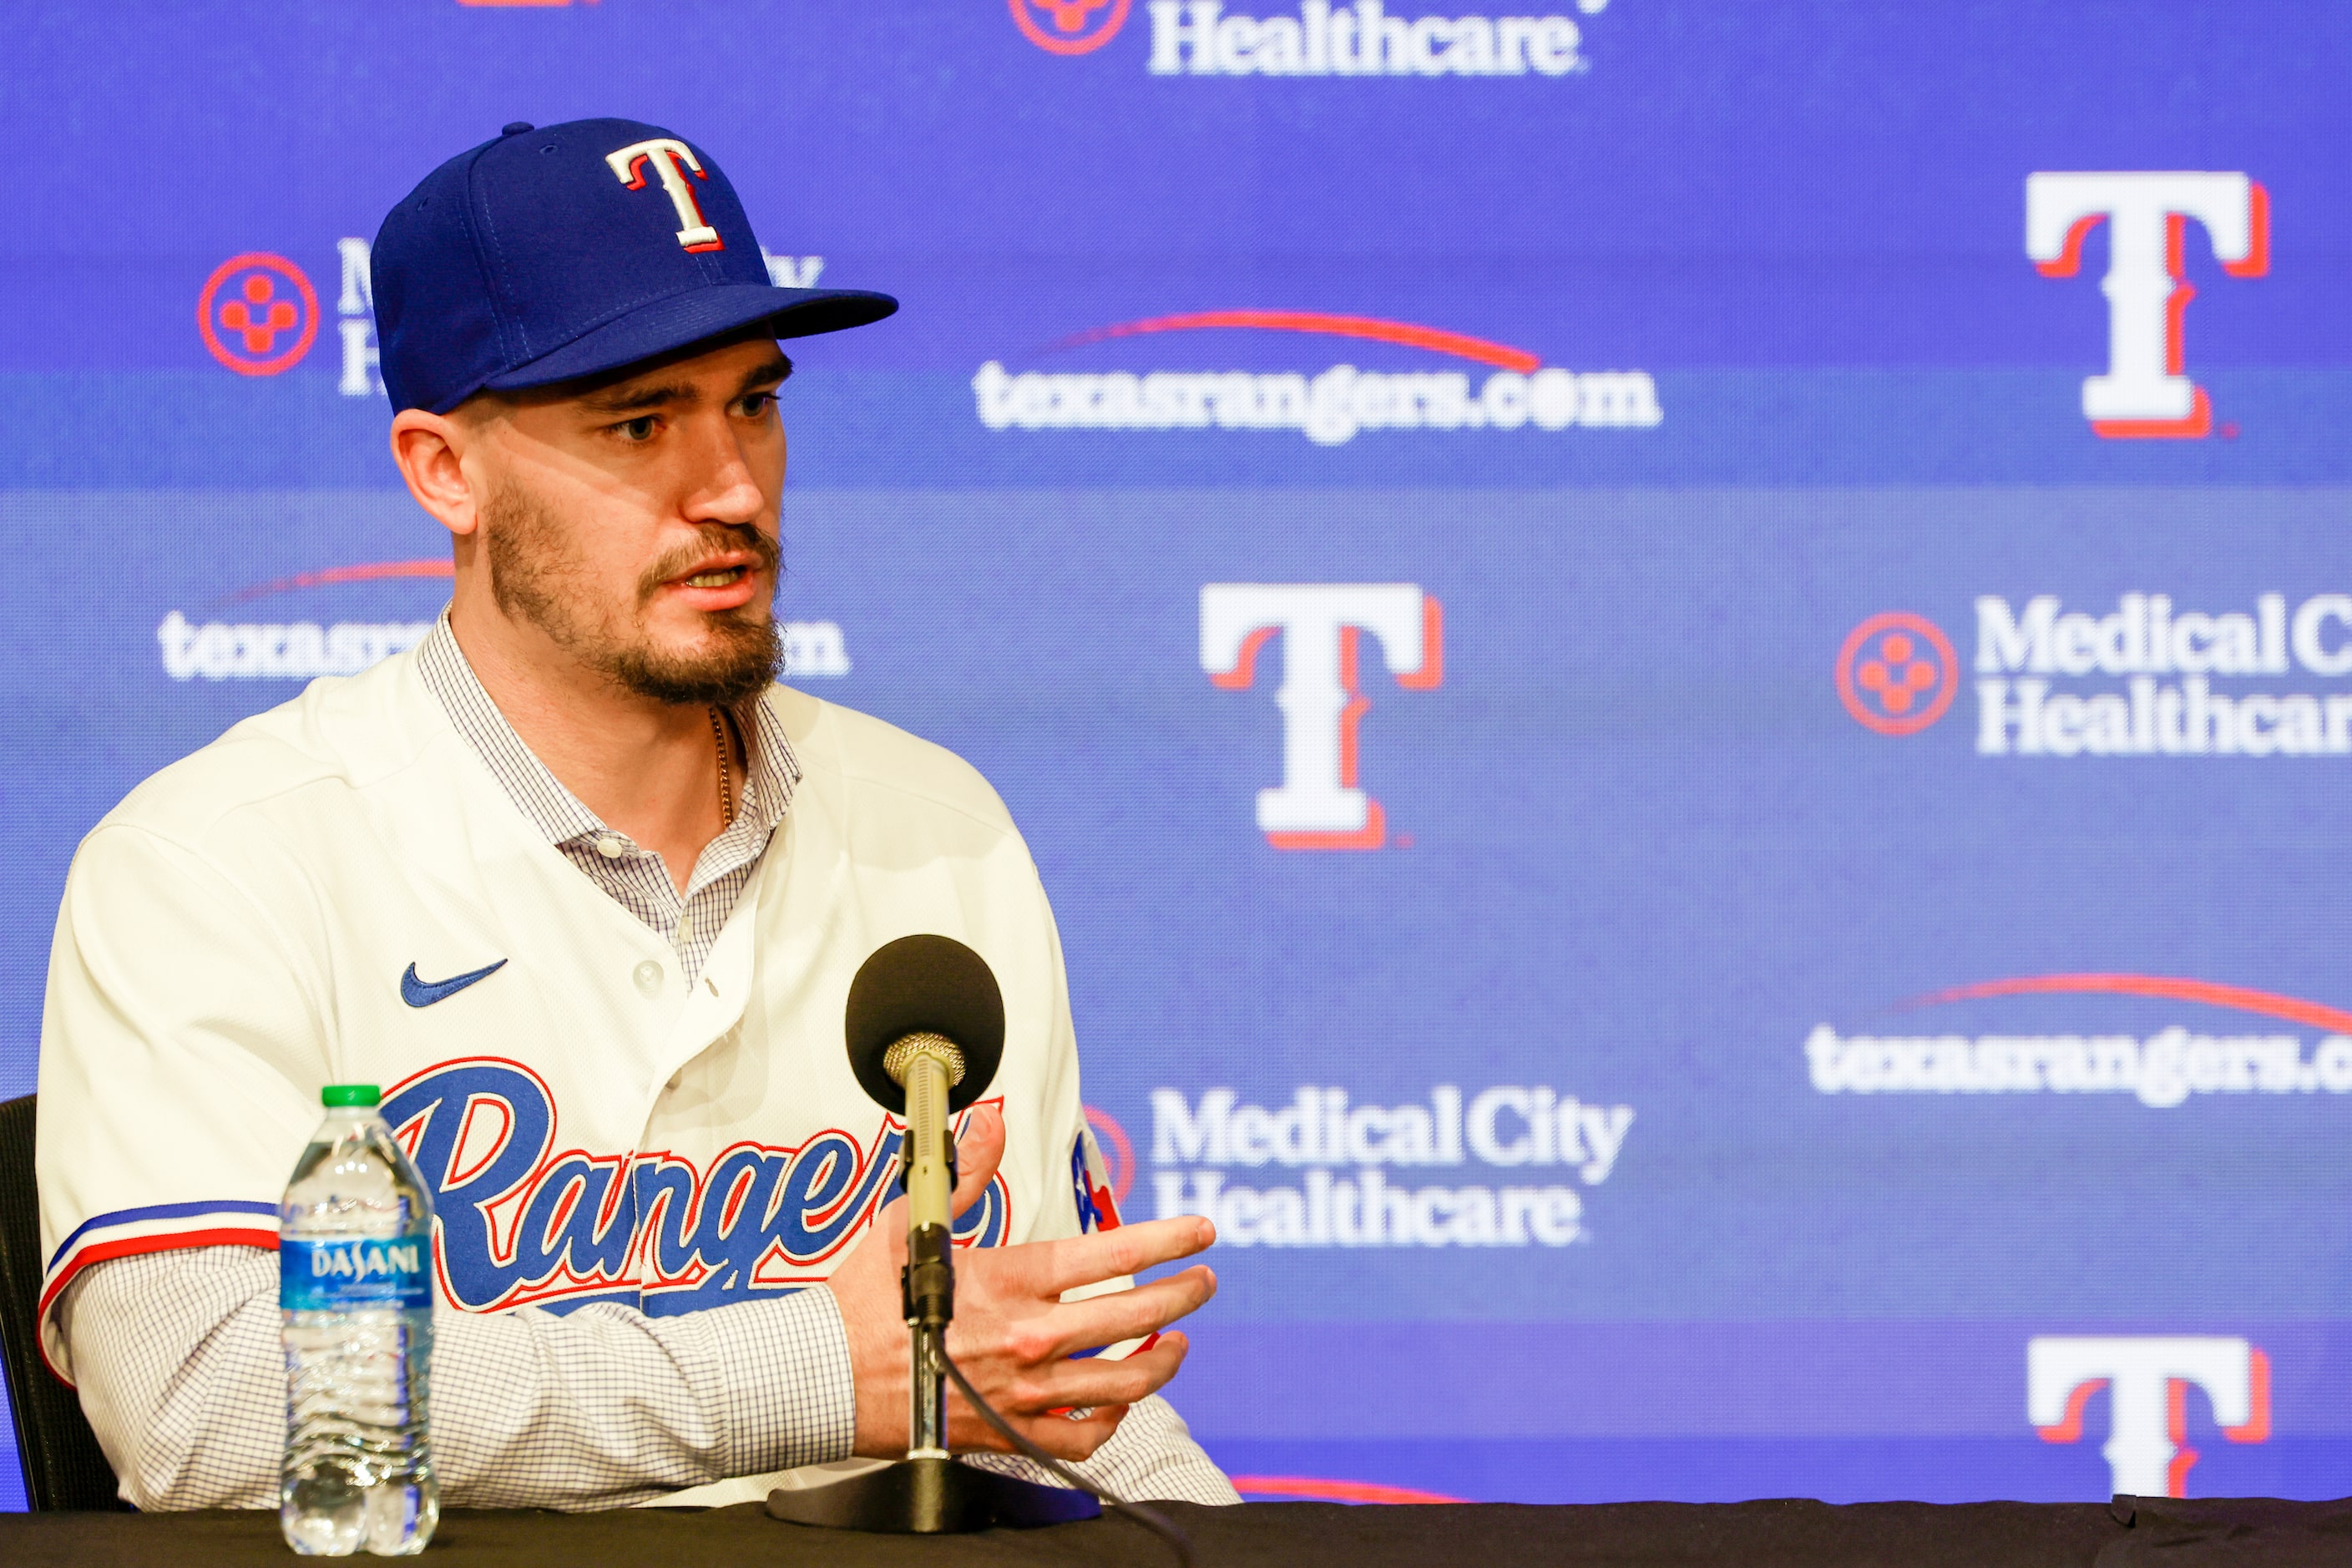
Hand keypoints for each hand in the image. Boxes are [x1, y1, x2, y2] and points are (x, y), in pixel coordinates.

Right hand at [823, 1104, 1218, 1460]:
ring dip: (1163, 1357)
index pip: (1113, 1254)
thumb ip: (964, 1172)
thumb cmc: (864, 1300)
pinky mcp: (1012, 1430)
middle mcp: (1031, 1336)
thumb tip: (989, 1124)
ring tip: (1177, 1340)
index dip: (1167, 1239)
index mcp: (1013, 1280)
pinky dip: (1112, 1419)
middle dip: (1183, 1294)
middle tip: (1203, 1281)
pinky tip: (1121, 1400)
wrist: (825, 1376)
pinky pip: (1084, 1435)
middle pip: (1136, 1316)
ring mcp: (1026, 1389)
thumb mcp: (913, 1219)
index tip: (1198, 1231)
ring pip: (1125, 1381)